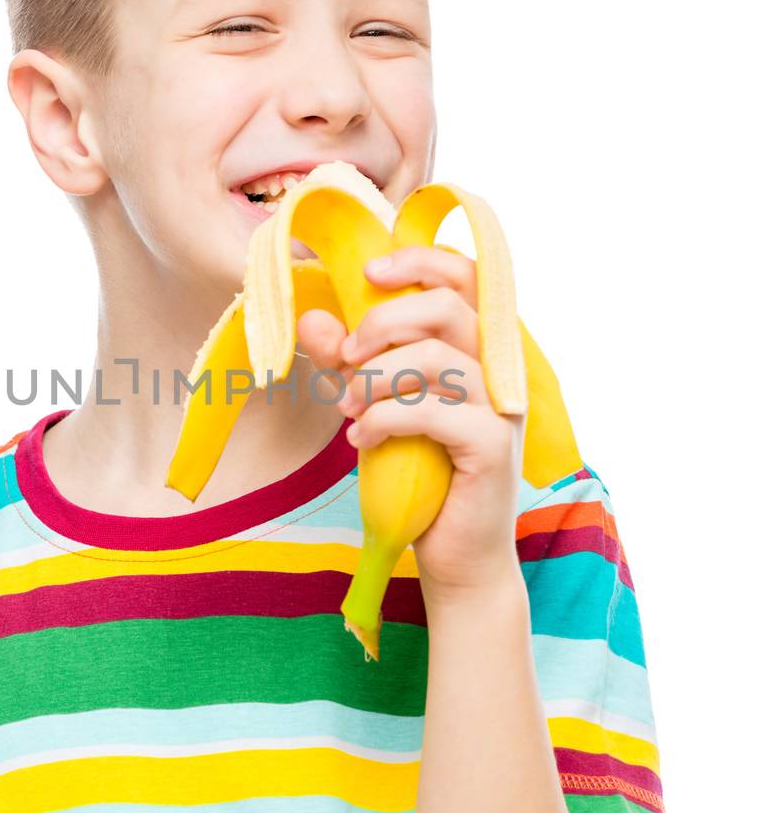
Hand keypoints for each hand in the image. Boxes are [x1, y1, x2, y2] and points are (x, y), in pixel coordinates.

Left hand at [295, 244, 525, 597]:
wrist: (455, 552)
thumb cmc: (420, 472)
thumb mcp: (376, 405)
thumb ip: (348, 361)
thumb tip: (310, 319)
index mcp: (479, 346)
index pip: (464, 275)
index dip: (418, 260)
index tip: (368, 273)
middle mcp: (500, 368)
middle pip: (444, 306)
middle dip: (380, 323)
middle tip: (346, 357)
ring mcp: (503, 406)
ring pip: (431, 357)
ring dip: (372, 379)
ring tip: (347, 409)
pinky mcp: (493, 445)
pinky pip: (430, 410)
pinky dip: (382, 420)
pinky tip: (361, 440)